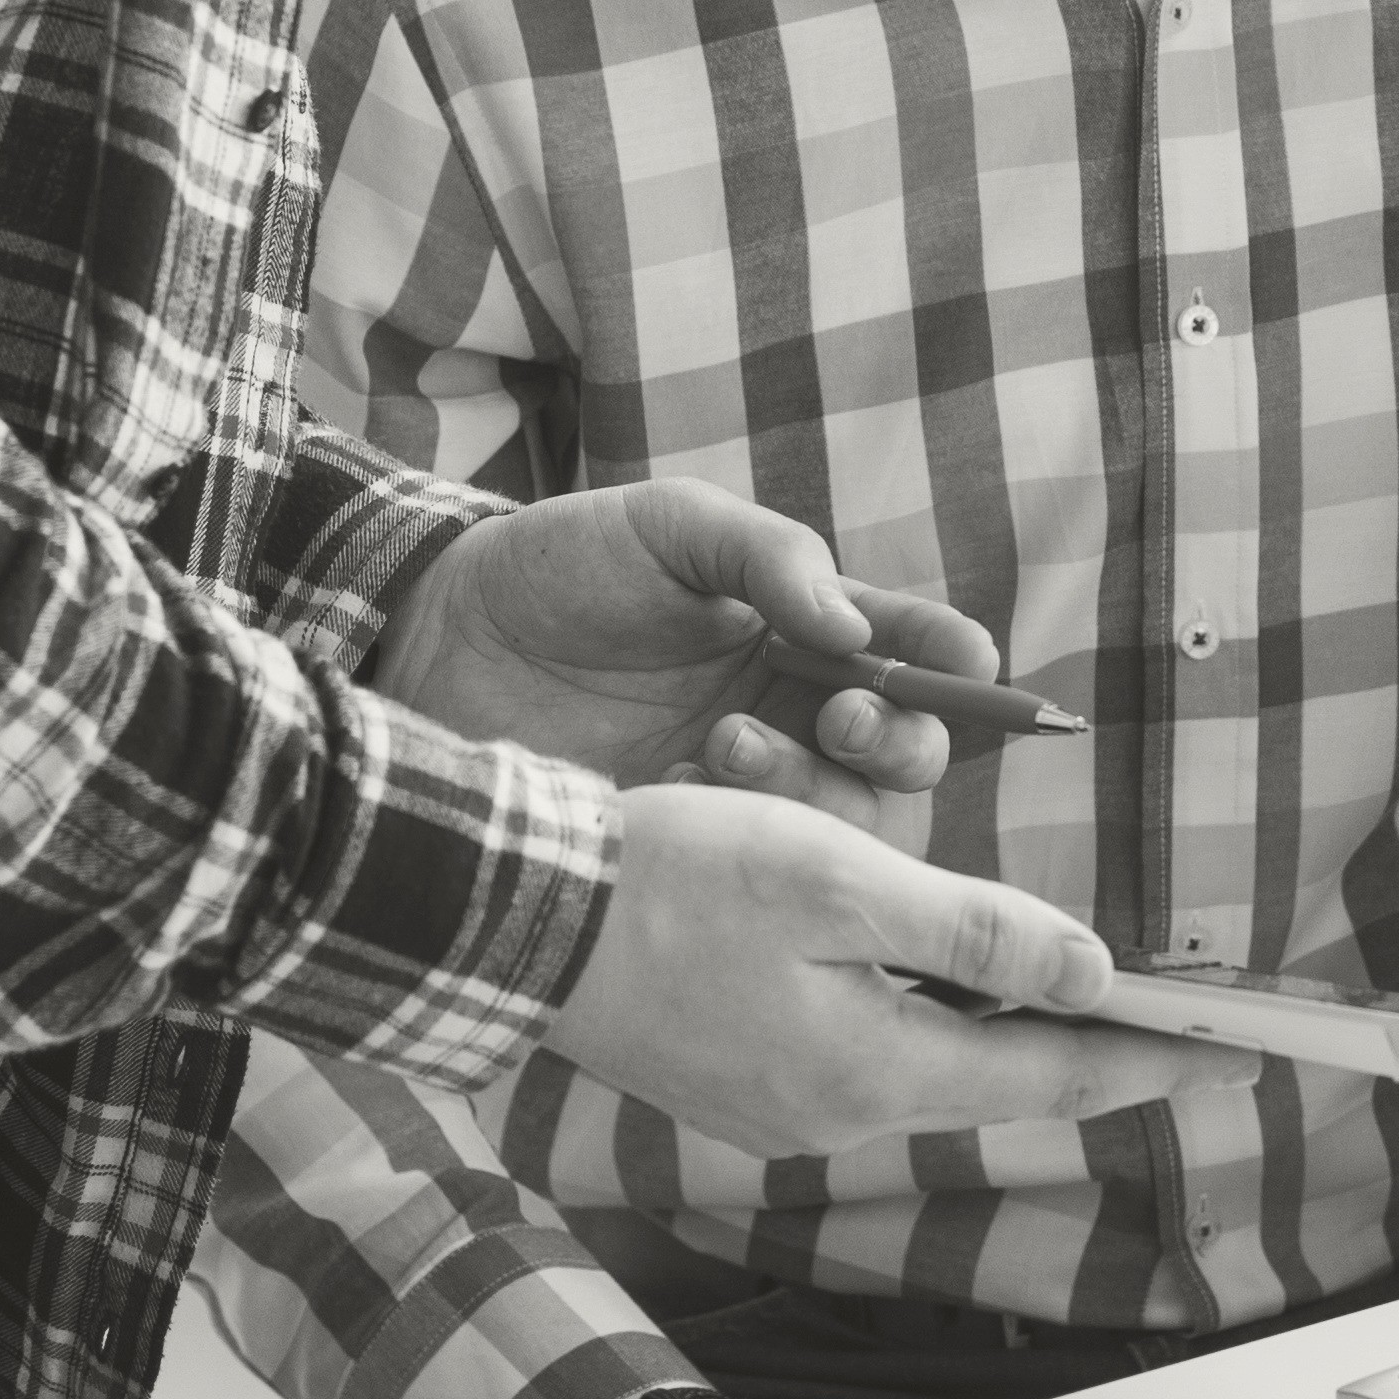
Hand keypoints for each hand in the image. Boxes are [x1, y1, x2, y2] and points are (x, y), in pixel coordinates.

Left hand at [373, 479, 993, 807]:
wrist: (431, 638)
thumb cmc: (557, 565)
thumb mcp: (669, 528)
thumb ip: (770, 557)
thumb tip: (856, 630)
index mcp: (803, 631)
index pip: (913, 654)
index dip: (956, 667)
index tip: (967, 669)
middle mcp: (791, 714)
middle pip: (904, 757)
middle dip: (901, 742)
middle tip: (841, 719)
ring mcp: (740, 790)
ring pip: (843, 824)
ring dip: (810, 792)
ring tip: (724, 746)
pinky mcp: (686, 848)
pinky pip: (753, 870)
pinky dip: (735, 838)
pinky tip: (672, 795)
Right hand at [550, 780, 1250, 1154]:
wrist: (510, 914)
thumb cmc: (667, 879)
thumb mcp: (843, 884)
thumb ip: (976, 933)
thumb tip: (1092, 973)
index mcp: (869, 1073)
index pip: (1054, 1078)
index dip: (1156, 1061)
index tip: (1244, 1057)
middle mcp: (830, 1114)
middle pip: (999, 1080)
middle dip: (1092, 1047)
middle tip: (1187, 1024)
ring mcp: (777, 1106)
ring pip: (930, 1063)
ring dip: (1005, 1028)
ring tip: (1089, 995)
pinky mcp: (735, 1079)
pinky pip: (865, 1050)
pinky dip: (925, 1018)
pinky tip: (947, 981)